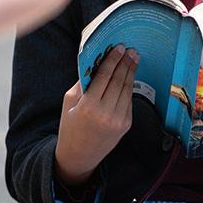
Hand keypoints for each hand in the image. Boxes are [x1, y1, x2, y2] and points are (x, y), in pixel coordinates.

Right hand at [55, 45, 136, 185]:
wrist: (79, 155)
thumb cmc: (70, 126)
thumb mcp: (69, 103)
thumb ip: (83, 84)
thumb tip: (96, 64)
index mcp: (89, 106)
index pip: (104, 77)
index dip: (113, 60)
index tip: (119, 48)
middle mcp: (106, 113)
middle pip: (119, 81)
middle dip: (126, 63)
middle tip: (131, 50)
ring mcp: (119, 120)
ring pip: (127, 90)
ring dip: (131, 73)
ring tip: (133, 59)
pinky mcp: (126, 124)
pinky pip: (129, 101)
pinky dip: (129, 87)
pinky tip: (130, 76)